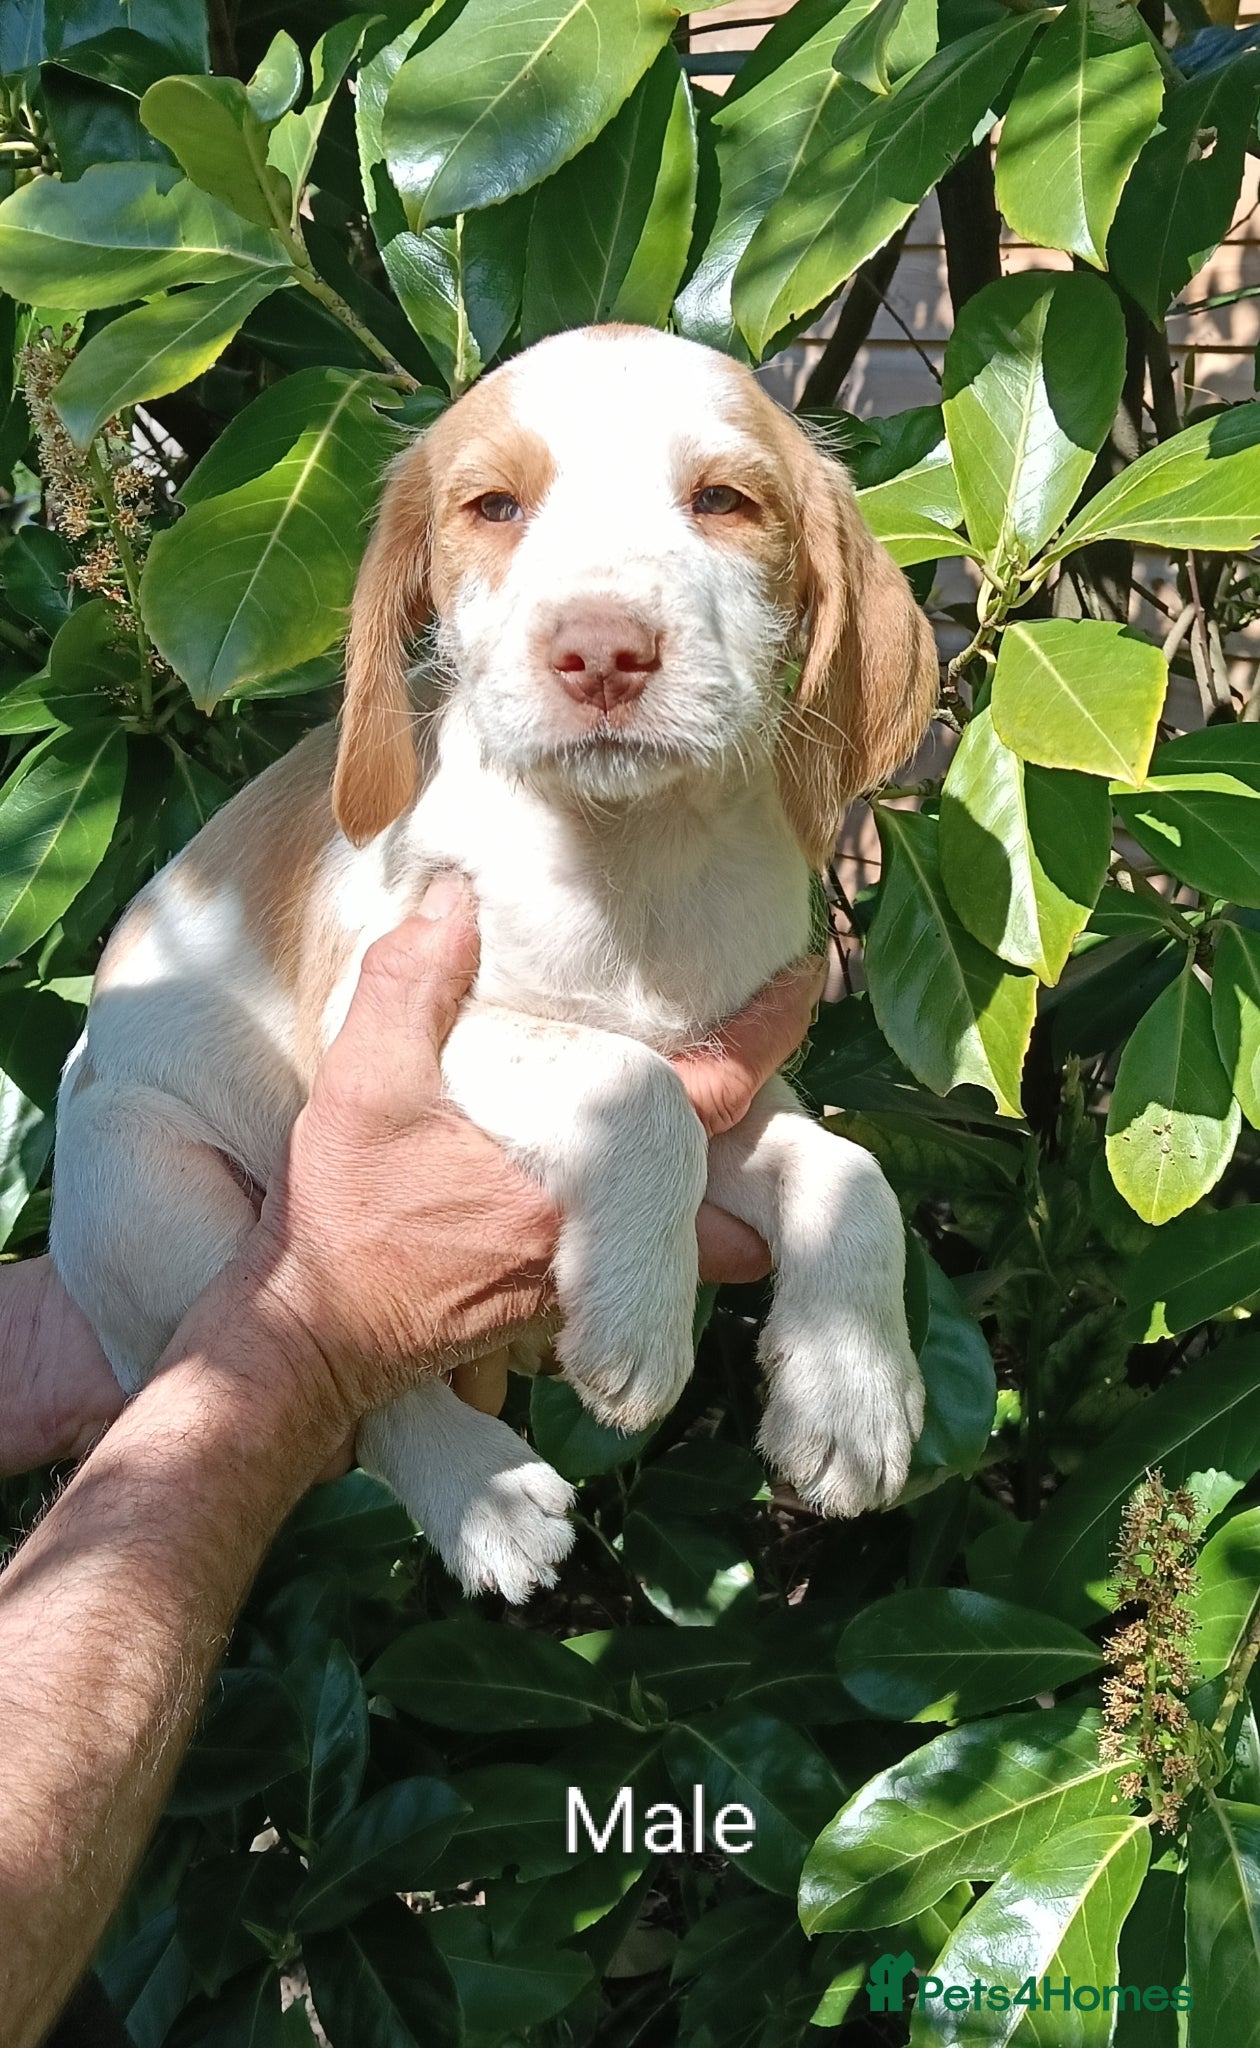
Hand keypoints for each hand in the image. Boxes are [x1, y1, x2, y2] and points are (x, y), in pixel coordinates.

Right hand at [1, 892, 822, 1466]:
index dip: (769, 1032)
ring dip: (713, 1186)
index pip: (712, 1095)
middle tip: (765, 1063)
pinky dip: (655, 1218)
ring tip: (710, 1110)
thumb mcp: (363, 1082)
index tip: (806, 977)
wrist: (307, 1341)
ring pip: (693, 1237)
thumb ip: (411, 982)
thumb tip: (456, 898)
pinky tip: (620, 1171)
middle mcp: (599, 1235)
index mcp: (579, 1173)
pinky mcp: (551, 1304)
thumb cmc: (341, 1218)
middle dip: (762, 1136)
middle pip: (730, 1190)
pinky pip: (639, 1262)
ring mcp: (582, 1279)